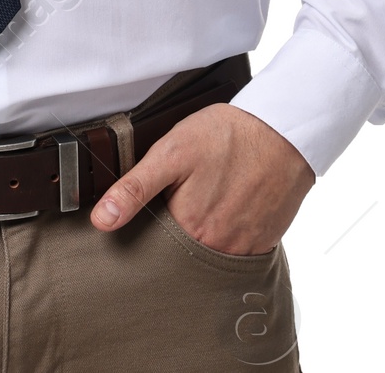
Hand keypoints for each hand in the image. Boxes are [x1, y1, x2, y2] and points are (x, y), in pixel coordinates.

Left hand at [90, 103, 313, 255]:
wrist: (282, 131)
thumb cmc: (226, 136)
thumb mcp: (170, 152)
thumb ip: (134, 188)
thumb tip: (102, 221)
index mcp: (188, 228)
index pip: (155, 246)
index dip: (149, 229)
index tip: (153, 212)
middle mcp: (217, 248)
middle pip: (184, 254)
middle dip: (177, 235)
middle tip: (185, 200)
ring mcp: (244, 249)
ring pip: (211, 254)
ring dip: (204, 236)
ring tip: (207, 202)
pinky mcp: (264, 242)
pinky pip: (239, 251)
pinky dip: (231, 235)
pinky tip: (229, 208)